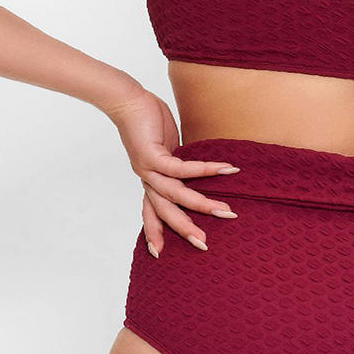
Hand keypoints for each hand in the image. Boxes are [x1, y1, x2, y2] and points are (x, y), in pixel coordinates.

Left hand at [104, 88, 241, 254]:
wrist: (128, 99)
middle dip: (185, 230)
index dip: (155, 232)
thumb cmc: (148, 119)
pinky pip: (182, 169)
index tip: (159, 253)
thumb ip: (179, 162)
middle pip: (165, 212)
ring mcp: (148, 169)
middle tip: (204, 245)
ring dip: (202, 205)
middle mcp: (146, 179)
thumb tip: (199, 168)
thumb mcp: (167, 147)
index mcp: (149, 179)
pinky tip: (224, 169)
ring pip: (176, 195)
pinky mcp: (152, 156)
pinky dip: (205, 170)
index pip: (152, 211)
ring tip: (226, 212)